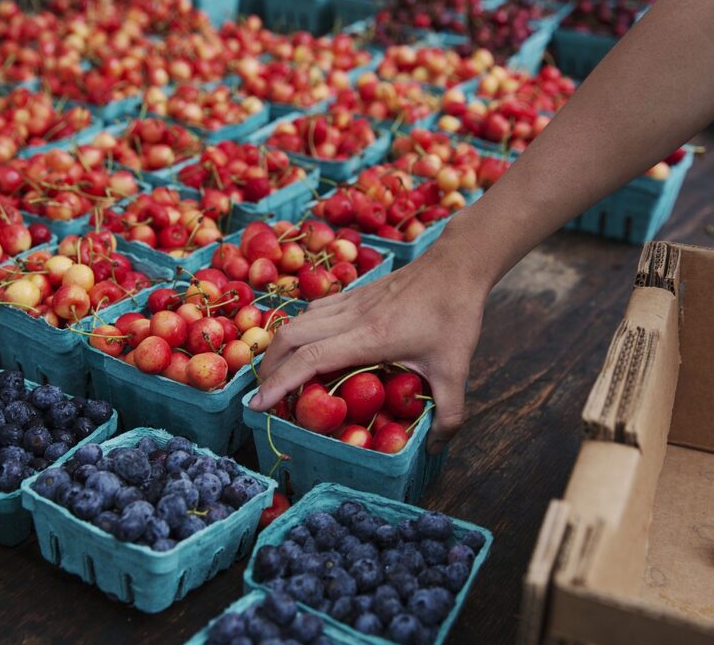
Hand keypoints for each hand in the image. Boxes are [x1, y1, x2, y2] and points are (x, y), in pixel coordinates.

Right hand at [249, 240, 487, 453]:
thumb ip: (449, 413)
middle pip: (289, 337)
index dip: (279, 383)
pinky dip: (299, 329)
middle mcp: (351, 317)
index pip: (309, 358)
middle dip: (268, 367)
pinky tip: (306, 344)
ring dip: (279, 347)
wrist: (456, 265)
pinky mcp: (355, 293)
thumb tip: (434, 447)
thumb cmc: (454, 315)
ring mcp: (350, 302)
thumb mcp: (456, 369)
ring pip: (297, 320)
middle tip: (263, 394)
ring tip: (277, 373)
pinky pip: (314, 310)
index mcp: (368, 338)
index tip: (257, 404)